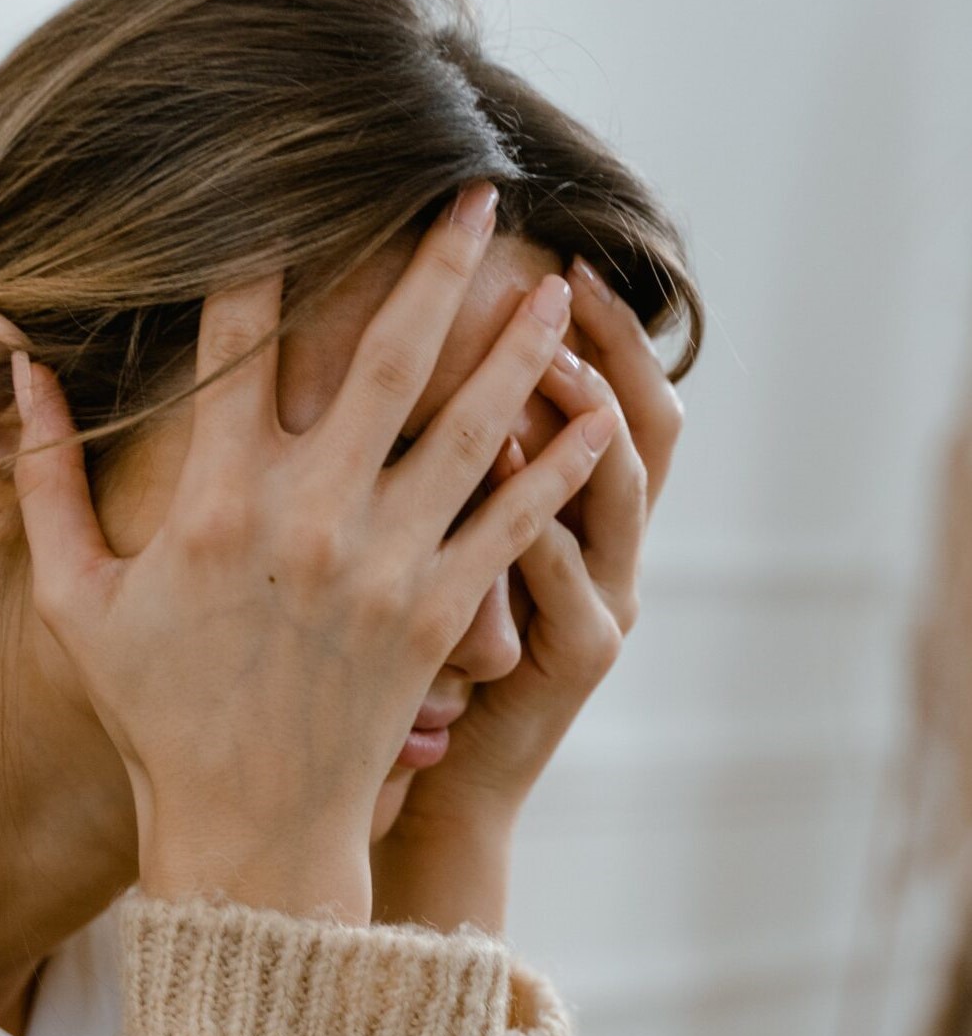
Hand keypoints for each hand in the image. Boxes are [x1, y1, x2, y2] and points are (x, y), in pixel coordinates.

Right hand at [7, 184, 618, 924]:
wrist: (247, 827)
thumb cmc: (154, 711)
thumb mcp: (73, 600)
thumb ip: (44, 483)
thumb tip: (22, 372)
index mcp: (215, 501)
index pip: (240, 342)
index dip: (263, 256)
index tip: (289, 193)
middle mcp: (309, 515)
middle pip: (387, 356)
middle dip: (434, 264)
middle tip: (474, 191)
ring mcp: (385, 563)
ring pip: (470, 425)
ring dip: (516, 345)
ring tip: (556, 282)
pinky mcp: (440, 614)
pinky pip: (514, 522)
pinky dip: (560, 466)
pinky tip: (595, 413)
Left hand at [371, 256, 685, 931]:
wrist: (428, 783)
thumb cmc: (409, 670)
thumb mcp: (442, 561)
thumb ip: (437, 470)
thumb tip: (394, 369)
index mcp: (566, 512)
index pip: (604, 392)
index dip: (597, 326)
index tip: (549, 251)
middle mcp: (602, 547)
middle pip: (641, 422)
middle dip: (605, 344)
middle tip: (560, 275)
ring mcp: (598, 600)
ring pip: (618, 492)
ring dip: (581, 419)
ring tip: (539, 355)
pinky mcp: (574, 657)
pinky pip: (564, 579)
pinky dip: (541, 520)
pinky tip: (501, 465)